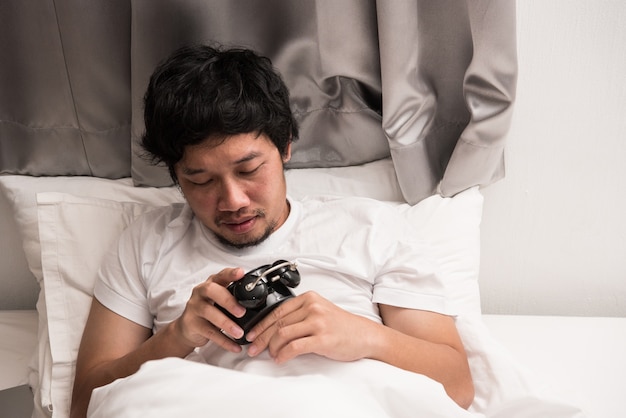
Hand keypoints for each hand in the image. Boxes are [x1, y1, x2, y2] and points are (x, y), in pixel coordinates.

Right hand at [172, 267, 246, 352]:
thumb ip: (233, 295)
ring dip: (227, 324)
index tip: (241, 273)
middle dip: (228, 301)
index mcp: (211, 284)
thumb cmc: (207, 310)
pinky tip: (235, 346)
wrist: (186, 328)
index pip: (221, 275)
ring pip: (210, 313)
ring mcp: (194, 308)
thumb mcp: (219, 299)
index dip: (231, 273)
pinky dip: (224, 341)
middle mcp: (200, 293)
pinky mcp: (192, 324)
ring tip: (239, 333)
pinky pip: (209, 333)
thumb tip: (257, 298)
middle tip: (242, 312)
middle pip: (211, 290)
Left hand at [246, 291, 377, 362]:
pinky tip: (280, 359)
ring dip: (271, 348)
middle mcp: (312, 307)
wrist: (364, 334)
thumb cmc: (341, 325)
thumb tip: (273, 329)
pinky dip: (283, 355)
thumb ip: (299, 315)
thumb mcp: (319, 311)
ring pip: (283, 335)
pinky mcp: (322, 338)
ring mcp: (318, 322)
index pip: (277, 311)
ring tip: (270, 355)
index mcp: (308, 298)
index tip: (252, 334)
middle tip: (253, 348)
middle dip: (261, 338)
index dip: (260, 325)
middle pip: (277, 324)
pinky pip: (294, 347)